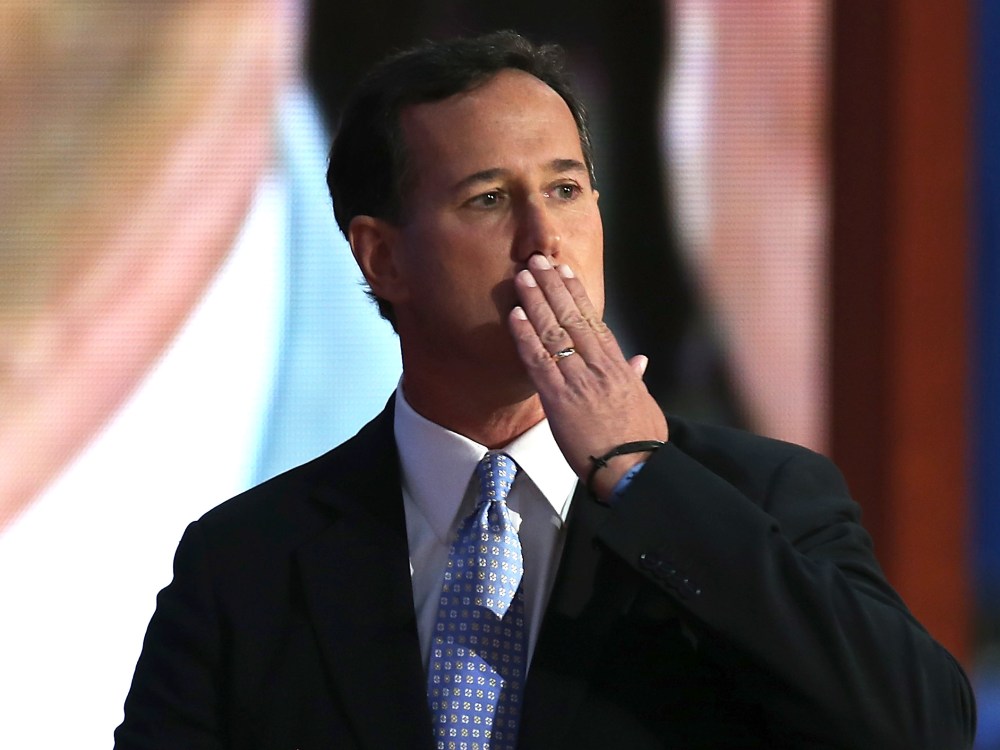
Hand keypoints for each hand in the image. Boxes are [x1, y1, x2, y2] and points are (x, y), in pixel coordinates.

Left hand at [508, 253, 668, 500]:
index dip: (578, 294)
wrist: (635, 469)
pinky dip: (525, 335)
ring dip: (536, 301)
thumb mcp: (644, 403)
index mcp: (618, 366)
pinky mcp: (559, 399)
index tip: (565, 272)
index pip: (594, 321)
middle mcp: (598, 366)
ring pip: (554, 331)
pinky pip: (538, 360)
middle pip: (572, 317)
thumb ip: (636, 377)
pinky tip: (515, 314)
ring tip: (523, 275)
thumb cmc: (641, 441)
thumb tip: (640, 359)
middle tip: (537, 260)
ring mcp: (578, 380)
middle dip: (553, 286)